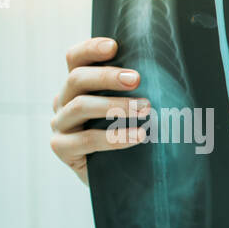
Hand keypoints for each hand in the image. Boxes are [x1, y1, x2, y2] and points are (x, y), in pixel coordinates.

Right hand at [49, 37, 149, 184]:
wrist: (121, 180)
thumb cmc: (131, 138)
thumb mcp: (131, 111)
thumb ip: (134, 91)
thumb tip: (168, 70)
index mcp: (77, 86)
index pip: (75, 59)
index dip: (91, 49)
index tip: (115, 46)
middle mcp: (63, 101)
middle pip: (77, 79)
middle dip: (108, 77)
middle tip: (137, 79)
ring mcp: (60, 125)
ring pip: (80, 106)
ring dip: (115, 105)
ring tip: (146, 108)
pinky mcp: (61, 148)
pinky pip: (86, 140)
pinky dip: (114, 137)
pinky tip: (139, 136)